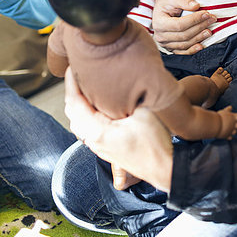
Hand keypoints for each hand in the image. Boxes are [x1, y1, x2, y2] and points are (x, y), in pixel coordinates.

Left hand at [64, 67, 172, 191]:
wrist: (164, 168)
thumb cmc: (155, 145)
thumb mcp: (144, 112)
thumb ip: (128, 96)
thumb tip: (120, 79)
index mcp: (98, 131)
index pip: (75, 103)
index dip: (71, 83)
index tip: (72, 68)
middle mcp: (93, 140)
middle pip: (72, 113)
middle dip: (72, 91)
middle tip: (77, 74)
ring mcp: (98, 146)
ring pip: (78, 122)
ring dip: (78, 103)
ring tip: (85, 86)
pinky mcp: (105, 148)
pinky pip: (86, 128)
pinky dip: (85, 113)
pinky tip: (96, 105)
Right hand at [152, 0, 215, 54]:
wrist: (162, 11)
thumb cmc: (166, 3)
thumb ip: (183, 0)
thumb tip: (196, 6)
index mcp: (159, 23)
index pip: (179, 24)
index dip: (194, 20)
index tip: (206, 14)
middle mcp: (160, 36)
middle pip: (184, 35)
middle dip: (200, 27)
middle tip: (211, 20)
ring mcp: (165, 44)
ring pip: (185, 44)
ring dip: (199, 38)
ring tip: (209, 31)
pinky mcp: (171, 49)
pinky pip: (183, 52)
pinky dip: (193, 50)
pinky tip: (201, 46)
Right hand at [216, 105, 236, 138]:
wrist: (215, 125)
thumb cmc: (219, 116)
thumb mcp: (224, 111)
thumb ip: (228, 110)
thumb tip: (231, 107)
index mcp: (234, 117)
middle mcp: (234, 125)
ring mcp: (231, 130)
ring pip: (235, 131)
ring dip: (233, 130)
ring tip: (230, 129)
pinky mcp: (227, 135)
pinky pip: (229, 137)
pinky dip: (229, 136)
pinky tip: (229, 136)